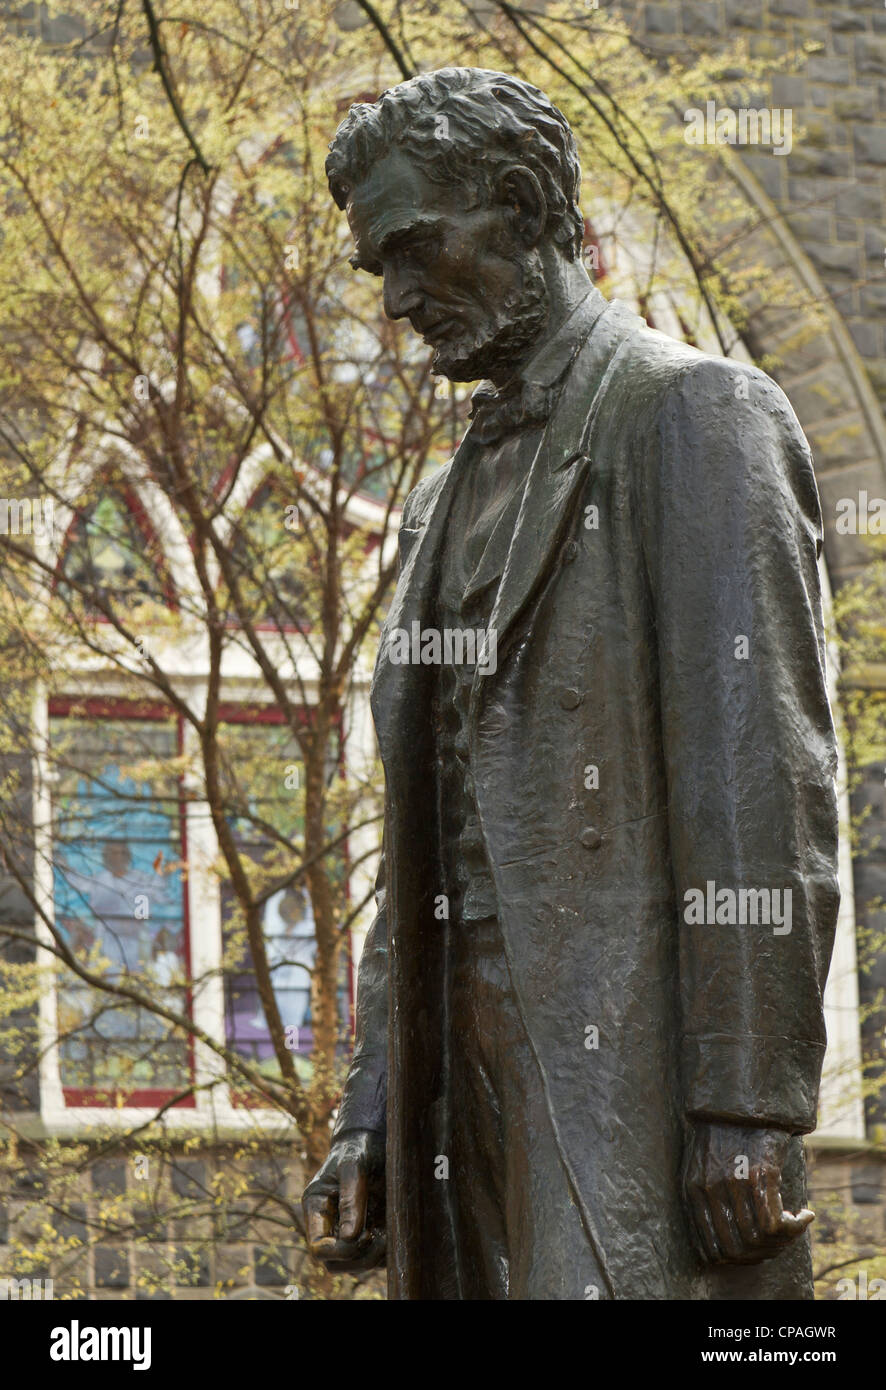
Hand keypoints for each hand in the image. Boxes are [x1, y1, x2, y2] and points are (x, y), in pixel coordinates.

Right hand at [302, 1129, 385, 1271]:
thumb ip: (351, 1197)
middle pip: (333, 1263)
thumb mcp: (353, 1165)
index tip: (364, 1234)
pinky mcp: (366, 1230)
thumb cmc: (359, 1148)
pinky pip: (370, 1256)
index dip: (338, 1250)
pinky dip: (383, 1254)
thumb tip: (350, 1236)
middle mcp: (329, 1224)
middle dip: (357, 1258)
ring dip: (371, 1258)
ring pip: (352, 1265)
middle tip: (380, 1237)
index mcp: (317, 1208)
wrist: (374, 1139)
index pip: (318, 1246)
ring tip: (389, 1235)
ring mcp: (347, 1229)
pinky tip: (394, 1233)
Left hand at [684, 1121, 813, 1264]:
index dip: (736, 1260)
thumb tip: (728, 1242)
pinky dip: (794, 1228)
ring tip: (795, 1227)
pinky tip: (804, 1216)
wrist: (742, 1099)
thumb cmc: (726, 1132)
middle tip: (780, 1244)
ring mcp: (734, 1183)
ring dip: (783, 1242)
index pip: (710, 1250)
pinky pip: (775, 1224)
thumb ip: (708, 1199)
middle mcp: (711, 1191)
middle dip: (763, 1255)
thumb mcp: (704, 1165)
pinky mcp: (760, 1174)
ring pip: (759, 1240)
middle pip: (736, 1250)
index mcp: (693, 1191)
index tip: (756, 1253)